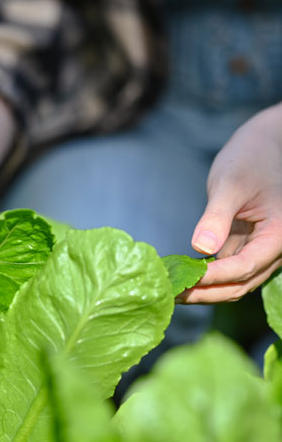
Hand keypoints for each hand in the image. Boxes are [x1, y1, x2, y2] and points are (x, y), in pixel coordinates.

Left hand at [179, 103, 281, 302]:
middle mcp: (275, 248)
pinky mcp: (247, 245)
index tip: (184, 283)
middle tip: (170, 295)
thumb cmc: (249, 159)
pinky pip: (228, 268)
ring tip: (170, 291)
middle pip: (241, 283)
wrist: (264, 145)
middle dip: (206, 292)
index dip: (215, 278)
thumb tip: (201, 249)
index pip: (245, 267)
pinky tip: (179, 276)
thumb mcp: (230, 184)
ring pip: (235, 281)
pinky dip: (207, 276)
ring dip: (205, 289)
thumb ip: (216, 217)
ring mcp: (261, 249)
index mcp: (280, 234)